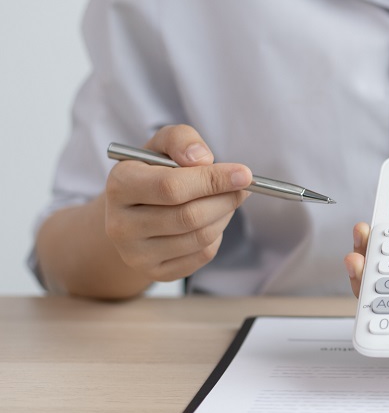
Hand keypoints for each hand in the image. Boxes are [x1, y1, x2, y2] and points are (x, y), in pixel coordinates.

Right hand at [103, 124, 252, 282]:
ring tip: (225, 201)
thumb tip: (202, 159)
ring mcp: (135, 254)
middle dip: (225, 200)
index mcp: (119, 185)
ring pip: (200, 237)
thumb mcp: (162, 146)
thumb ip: (181, 140)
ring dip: (224, 216)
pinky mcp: (154, 272)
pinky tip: (211, 221)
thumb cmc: (154, 172)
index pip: (172, 187)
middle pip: (189, 216)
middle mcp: (120, 224)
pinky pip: (202, 256)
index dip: (213, 181)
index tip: (245, 175)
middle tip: (243, 189)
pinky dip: (217, 236)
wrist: (133, 211)